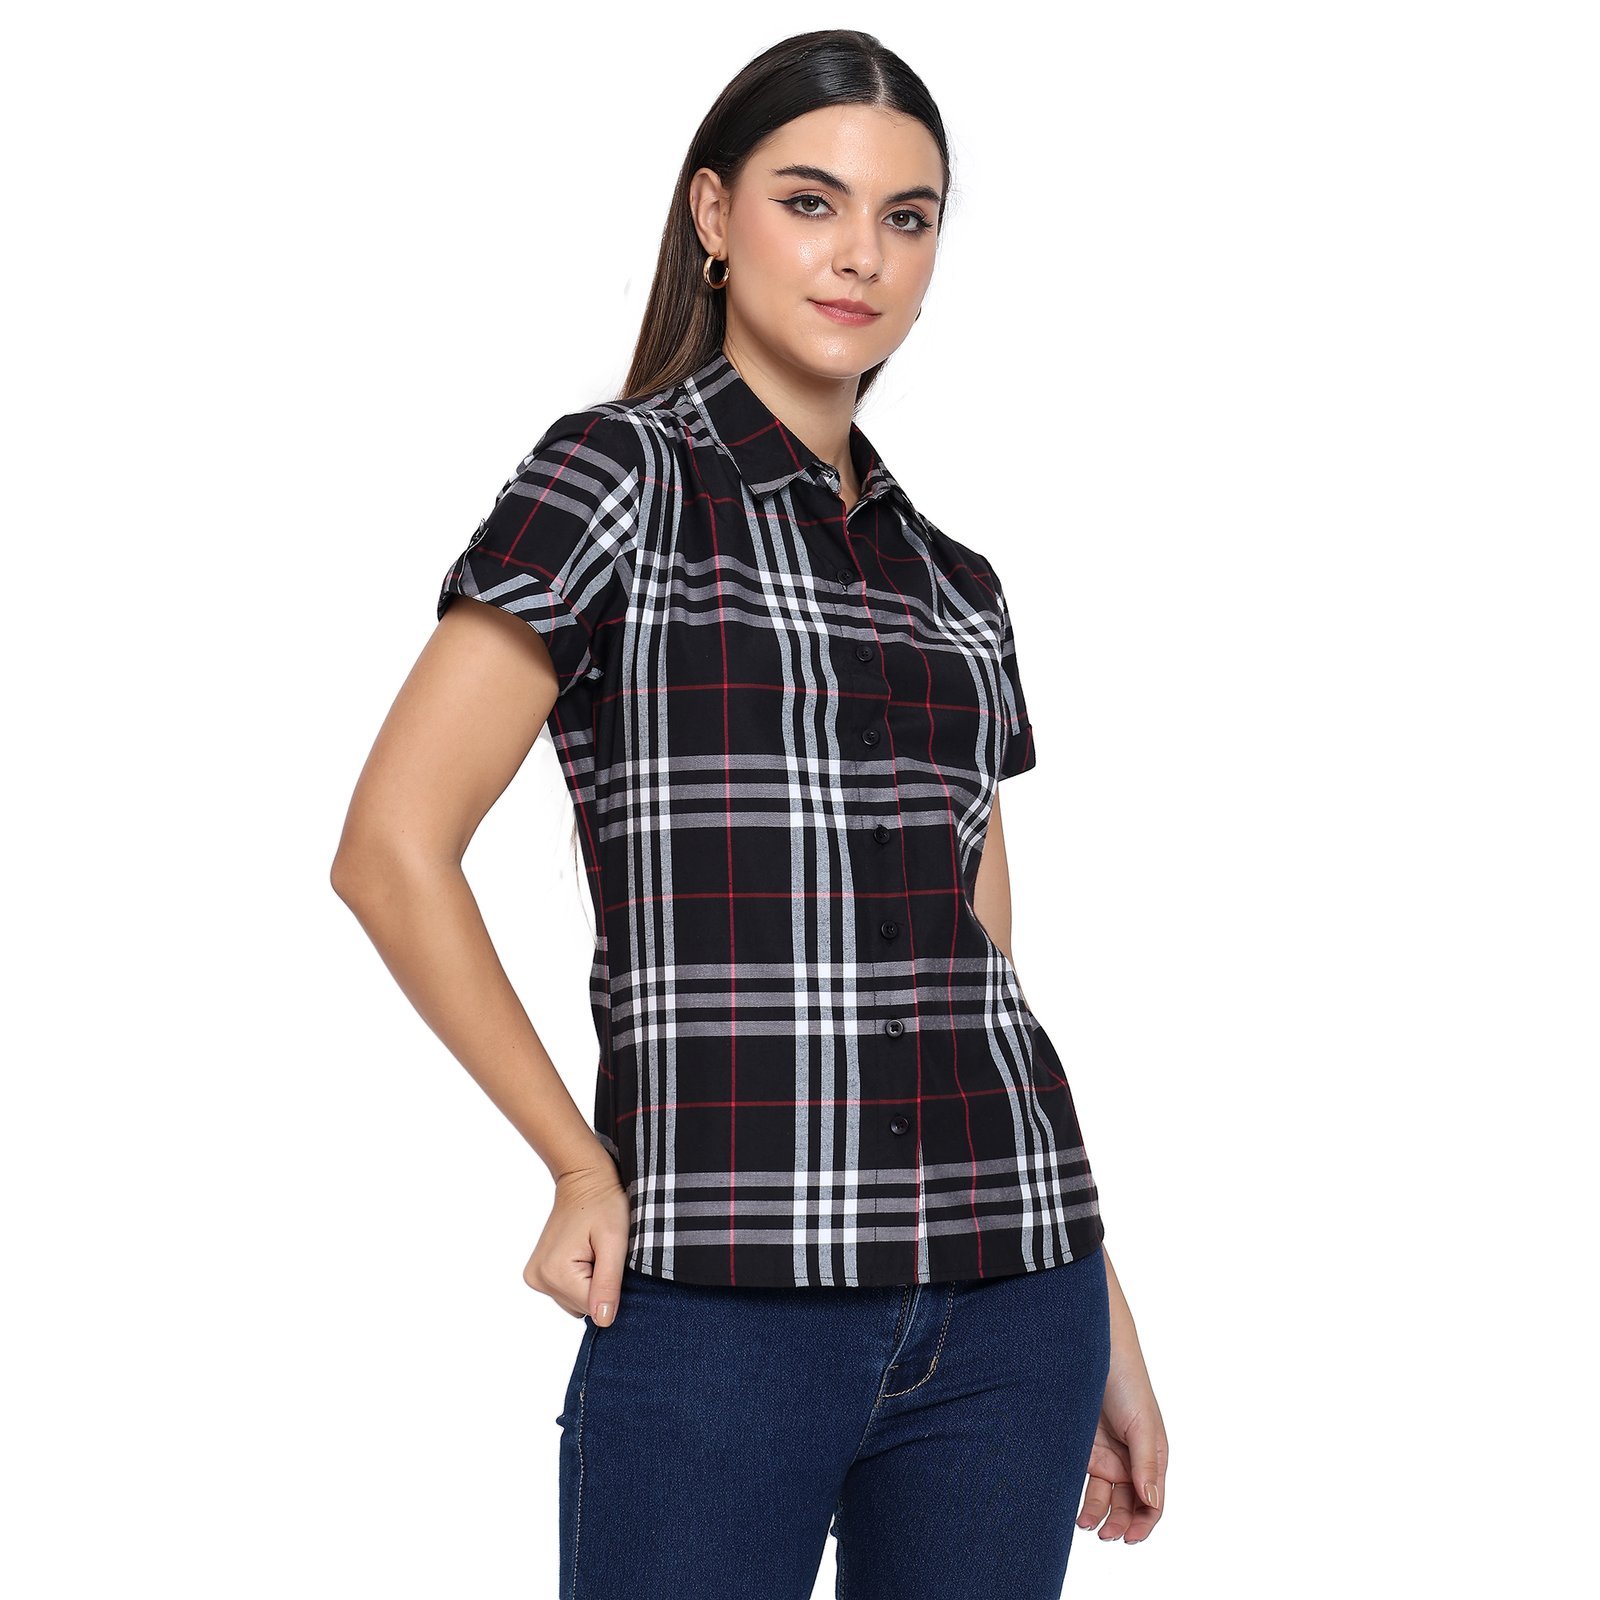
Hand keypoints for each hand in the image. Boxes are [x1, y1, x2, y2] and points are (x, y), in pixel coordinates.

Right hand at [523, 1158, 629, 1323]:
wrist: (584, 1180)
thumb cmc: (604, 1204)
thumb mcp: (614, 1242)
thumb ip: (608, 1283)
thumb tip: (603, 1321)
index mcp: (554, 1272)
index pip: (594, 1307)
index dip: (612, 1287)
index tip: (610, 1258)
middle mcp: (538, 1279)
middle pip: (583, 1306)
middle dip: (599, 1284)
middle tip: (603, 1252)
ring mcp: (535, 1277)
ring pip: (576, 1301)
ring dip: (590, 1283)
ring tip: (594, 1251)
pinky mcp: (538, 1274)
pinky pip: (567, 1292)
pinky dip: (580, 1280)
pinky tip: (584, 1255)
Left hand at [1077, 1328, 1167, 1543]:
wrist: (1090, 1349)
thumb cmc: (1126, 1380)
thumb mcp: (1142, 1423)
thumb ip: (1146, 1463)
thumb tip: (1151, 1501)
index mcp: (1151, 1454)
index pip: (1152, 1500)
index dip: (1144, 1523)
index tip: (1130, 1537)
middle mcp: (1129, 1458)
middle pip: (1128, 1504)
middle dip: (1120, 1523)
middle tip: (1106, 1535)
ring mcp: (1104, 1453)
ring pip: (1104, 1497)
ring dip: (1098, 1514)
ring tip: (1085, 1523)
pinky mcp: (1080, 1447)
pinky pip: (1081, 1480)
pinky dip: (1079, 1497)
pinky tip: (1072, 1508)